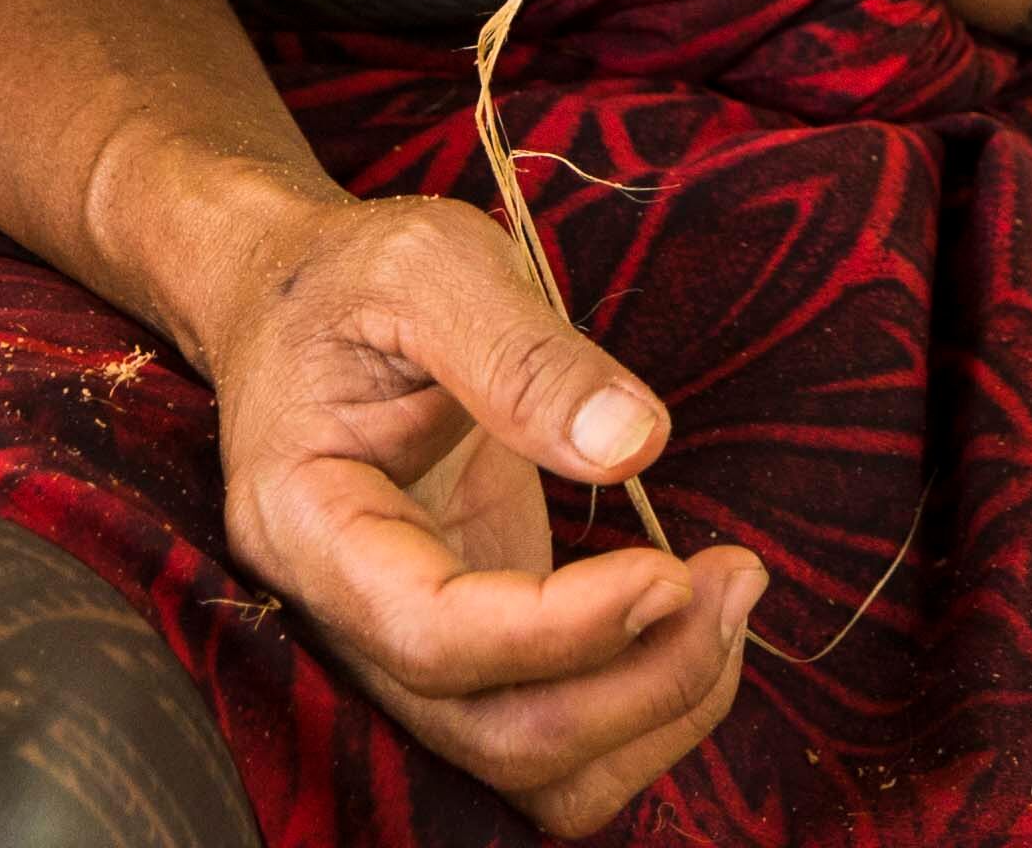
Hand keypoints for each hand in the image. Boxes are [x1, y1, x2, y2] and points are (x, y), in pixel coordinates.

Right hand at [199, 183, 761, 835]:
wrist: (298, 302)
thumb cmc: (352, 280)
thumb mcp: (429, 266)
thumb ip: (523, 354)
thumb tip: (632, 443)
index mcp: (308, 522)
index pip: (431, 635)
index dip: (561, 629)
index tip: (670, 572)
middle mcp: (344, 617)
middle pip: (490, 734)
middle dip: (635, 684)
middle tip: (732, 582)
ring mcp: (403, 646)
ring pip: (527, 766)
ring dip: (649, 715)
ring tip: (728, 599)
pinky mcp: (468, 646)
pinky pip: (552, 736)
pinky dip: (638, 709)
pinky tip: (692, 617)